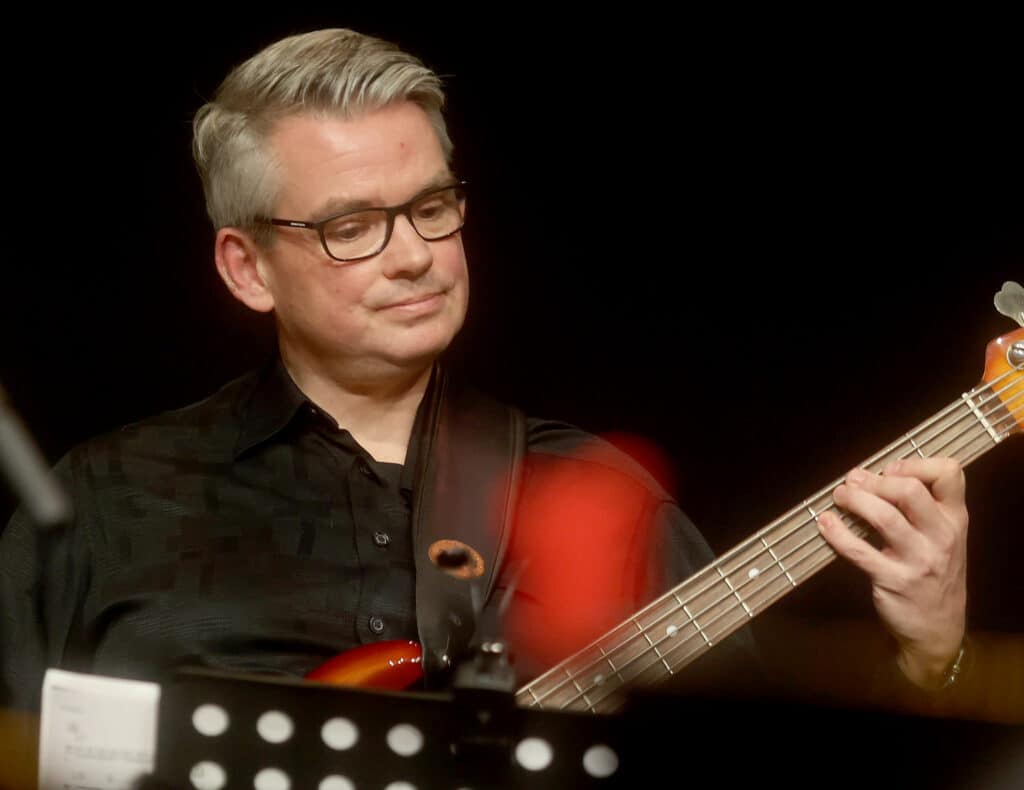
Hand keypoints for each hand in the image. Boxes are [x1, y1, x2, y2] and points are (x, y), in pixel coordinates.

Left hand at [817, 457, 967, 689]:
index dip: (915, 463)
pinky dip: (837, 533)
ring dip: (854, 500)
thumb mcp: (943, 538)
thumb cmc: (933, 574)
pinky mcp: (893, 580)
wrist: (937, 630)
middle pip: (909, 491)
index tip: (889, 471)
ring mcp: (919, 560)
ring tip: (839, 496)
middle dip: (875, 481)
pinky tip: (825, 523)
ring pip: (884, 517)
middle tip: (853, 482)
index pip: (949, 473)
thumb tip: (871, 475)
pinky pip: (859, 551)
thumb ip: (920, 506)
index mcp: (955, 519)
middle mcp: (942, 536)